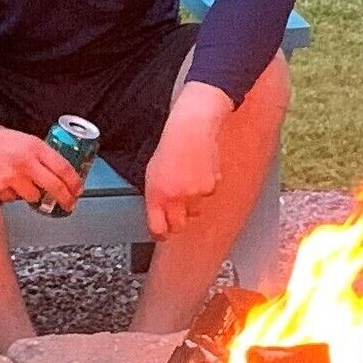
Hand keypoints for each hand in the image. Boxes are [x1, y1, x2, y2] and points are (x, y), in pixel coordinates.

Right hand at [0, 97, 84, 211]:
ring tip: (19, 183)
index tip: (78, 190)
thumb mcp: (20, 139)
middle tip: (68, 204)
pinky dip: (11, 194)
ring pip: (33, 197)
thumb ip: (37, 155)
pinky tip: (1, 181)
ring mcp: (12, 177)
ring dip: (32, 194)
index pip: (63, 168)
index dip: (74, 182)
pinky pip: (12, 198)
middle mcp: (25, 162)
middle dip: (65, 199)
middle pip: (54, 187)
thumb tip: (55, 173)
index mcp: (34, 146)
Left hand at [141, 82, 230, 238]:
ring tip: (188, 182)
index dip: (160, 233)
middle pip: (178, 226)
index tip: (162, 232)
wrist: (191, 129)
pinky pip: (207, 197)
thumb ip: (156, 197)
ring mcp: (194, 194)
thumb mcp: (152, 173)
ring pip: (195, 212)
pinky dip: (204, 189)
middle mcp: (175, 198)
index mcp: (156, 195)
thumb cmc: (170, 147)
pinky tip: (199, 173)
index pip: (157, 229)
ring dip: (192, 203)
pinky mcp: (210, 187)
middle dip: (177, 221)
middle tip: (176, 210)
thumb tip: (160, 214)